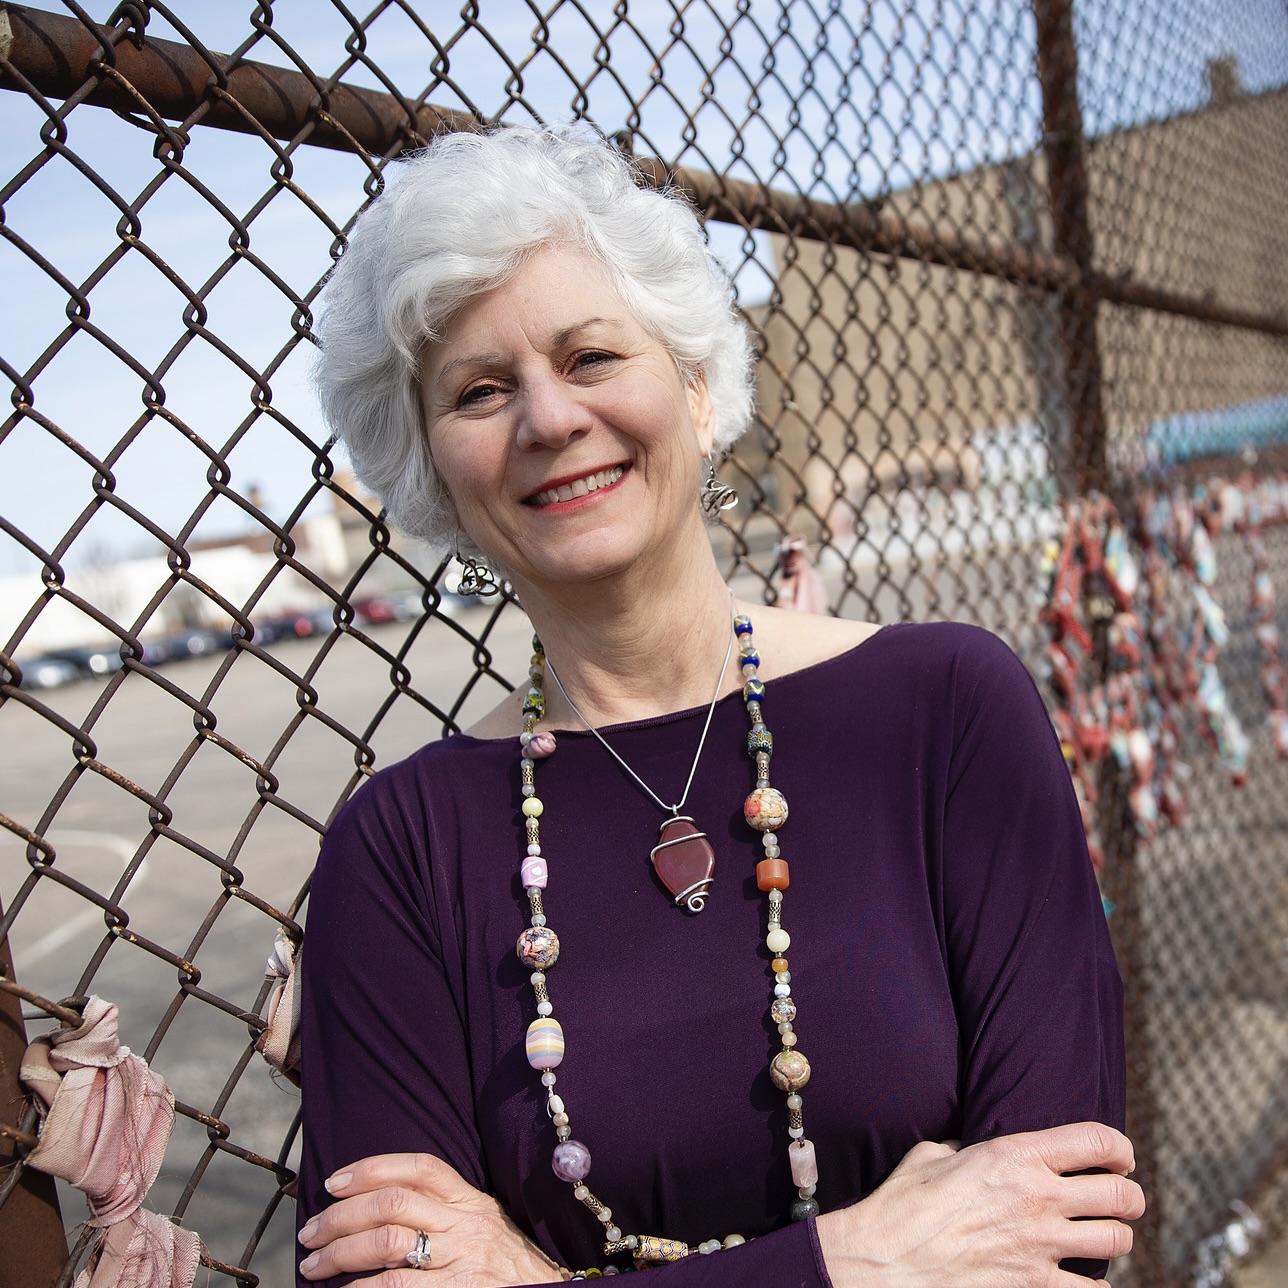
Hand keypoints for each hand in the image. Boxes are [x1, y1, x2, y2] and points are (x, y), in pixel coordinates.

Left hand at [297, 1152, 565, 1284]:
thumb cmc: (510, 1270)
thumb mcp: (485, 1229)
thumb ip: (446, 1213)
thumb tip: (382, 1207)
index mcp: (472, 1201)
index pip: (420, 1167)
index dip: (372, 1168)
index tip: (334, 1181)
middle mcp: (467, 1224)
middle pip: (393, 1203)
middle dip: (341, 1216)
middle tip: (309, 1232)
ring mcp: (463, 1260)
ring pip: (389, 1241)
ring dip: (341, 1252)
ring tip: (314, 1265)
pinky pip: (398, 1286)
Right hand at [817, 1121, 1144, 1286]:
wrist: (885, 1260)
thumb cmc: (900, 1204)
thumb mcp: (931, 1155)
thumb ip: (964, 1150)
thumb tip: (969, 1151)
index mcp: (1013, 1155)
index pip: (1095, 1141)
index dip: (1119, 1146)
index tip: (1119, 1156)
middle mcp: (1036, 1197)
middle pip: (1120, 1194)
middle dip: (1130, 1196)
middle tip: (1123, 1199)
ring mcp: (1038, 1245)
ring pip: (1116, 1241)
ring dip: (1116, 1238)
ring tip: (1105, 1236)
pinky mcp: (1033, 1286)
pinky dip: (1096, 1287)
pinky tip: (1084, 1280)